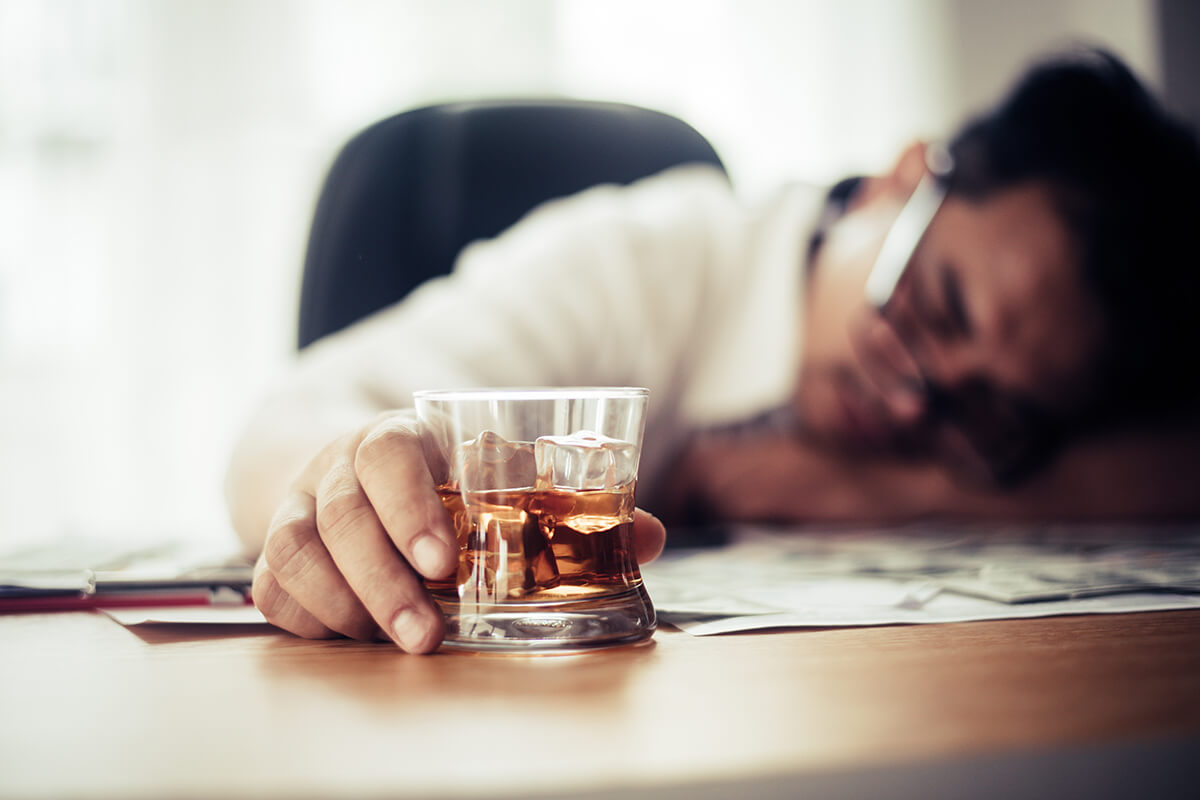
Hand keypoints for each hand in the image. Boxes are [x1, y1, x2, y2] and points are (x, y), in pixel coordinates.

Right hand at [250, 411, 666, 653]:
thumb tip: (650, 534)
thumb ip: (567, 508)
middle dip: (384, 581)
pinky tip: (355, 636)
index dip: (410, 505)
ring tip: (400, 642)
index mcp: (398, 439)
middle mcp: (337, 467)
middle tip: (427, 632)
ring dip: (346, 606)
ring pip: (294, 552)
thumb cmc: (440, 481)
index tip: (443, 560)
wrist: (347, 470)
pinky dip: (311, 619)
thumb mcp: (495, 480)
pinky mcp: (275, 549)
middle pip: (342, 515)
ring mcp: (297, 506)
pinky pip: (273, 589)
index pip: (387, 451)